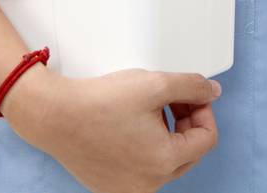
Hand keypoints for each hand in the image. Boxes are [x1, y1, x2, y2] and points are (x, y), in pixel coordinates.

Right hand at [3, 65, 219, 192]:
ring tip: (148, 109)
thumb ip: (192, 86)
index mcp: (164, 162)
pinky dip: (145, 147)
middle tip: (171, 99)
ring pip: (166, 161)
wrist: (54, 116)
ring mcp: (127, 188)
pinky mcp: (111, 186)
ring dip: (167, 134)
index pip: (207, 138)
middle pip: (188, 152)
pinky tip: (130, 125)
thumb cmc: (99, 103)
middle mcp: (148, 184)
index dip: (203, 110)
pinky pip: (142, 168)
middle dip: (186, 122)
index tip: (190, 95)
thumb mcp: (156, 84)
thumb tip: (212, 92)